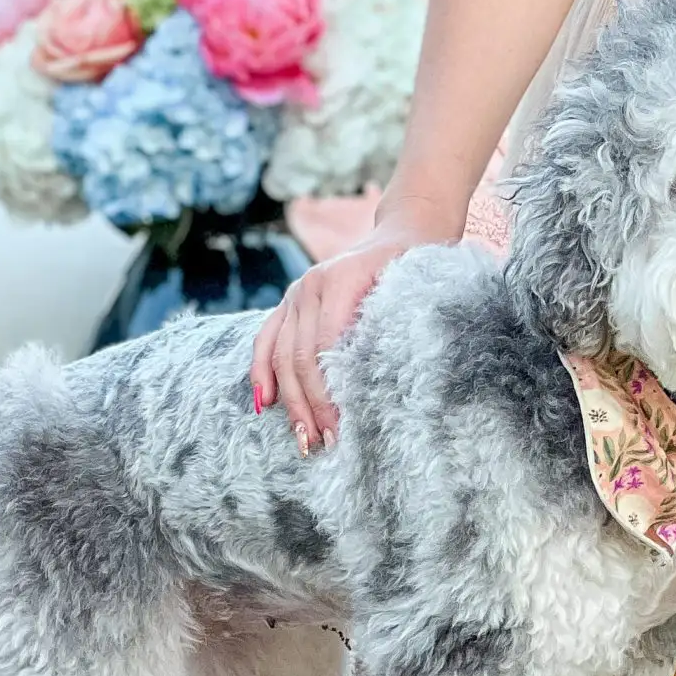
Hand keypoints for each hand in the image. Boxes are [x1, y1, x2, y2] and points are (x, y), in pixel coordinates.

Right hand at [251, 232, 406, 452]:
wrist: (401, 232)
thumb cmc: (413, 266)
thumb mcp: (411, 287)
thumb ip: (394, 321)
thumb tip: (380, 379)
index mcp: (340, 279)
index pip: (324, 345)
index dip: (329, 389)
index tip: (342, 425)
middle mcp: (310, 285)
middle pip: (299, 355)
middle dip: (310, 403)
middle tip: (323, 442)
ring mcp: (296, 293)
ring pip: (280, 353)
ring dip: (289, 400)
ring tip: (302, 437)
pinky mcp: (289, 303)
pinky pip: (266, 339)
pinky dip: (261, 372)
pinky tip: (265, 404)